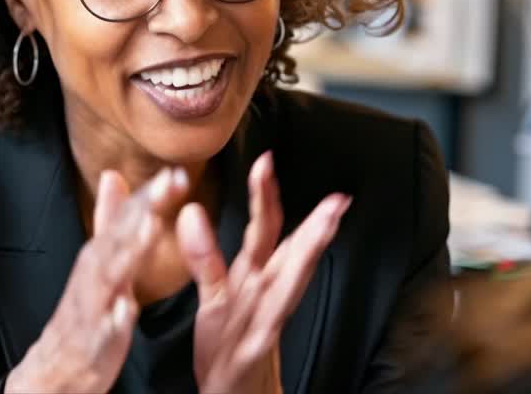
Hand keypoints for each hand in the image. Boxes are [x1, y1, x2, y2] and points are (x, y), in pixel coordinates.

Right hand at [5, 166, 188, 393]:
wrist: (56, 366)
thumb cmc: (84, 309)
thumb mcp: (98, 259)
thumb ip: (109, 219)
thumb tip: (113, 175)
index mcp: (101, 253)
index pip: (128, 216)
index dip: (152, 193)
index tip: (177, 171)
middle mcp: (95, 273)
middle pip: (120, 235)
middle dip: (144, 208)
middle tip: (170, 182)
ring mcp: (93, 306)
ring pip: (110, 275)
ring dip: (128, 251)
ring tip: (150, 227)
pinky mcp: (93, 341)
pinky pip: (104, 329)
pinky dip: (116, 317)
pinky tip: (129, 307)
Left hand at [177, 152, 349, 393]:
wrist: (233, 392)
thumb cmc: (227, 345)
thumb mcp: (213, 294)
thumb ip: (203, 256)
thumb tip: (192, 213)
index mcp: (254, 276)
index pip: (265, 229)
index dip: (266, 195)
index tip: (266, 159)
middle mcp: (265, 293)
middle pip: (293, 253)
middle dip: (316, 225)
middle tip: (338, 200)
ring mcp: (264, 319)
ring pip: (291, 282)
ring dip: (310, 254)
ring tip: (327, 227)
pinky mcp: (252, 347)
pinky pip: (259, 322)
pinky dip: (263, 304)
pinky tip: (268, 287)